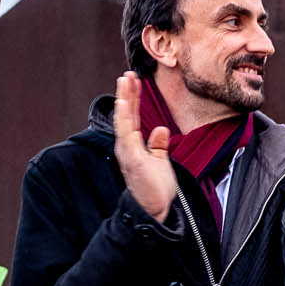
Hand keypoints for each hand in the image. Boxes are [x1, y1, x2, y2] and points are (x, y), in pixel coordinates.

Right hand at [112, 70, 176, 223]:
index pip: (131, 117)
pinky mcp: (132, 159)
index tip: (135, 80)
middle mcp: (126, 147)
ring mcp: (127, 152)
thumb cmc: (155, 190)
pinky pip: (126, 134)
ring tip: (125, 81)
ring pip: (123, 120)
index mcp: (133, 146)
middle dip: (126, 93)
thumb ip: (159, 145)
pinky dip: (124, 117)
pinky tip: (125, 103)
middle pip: (125, 115)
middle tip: (128, 73)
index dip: (133, 98)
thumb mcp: (160, 162)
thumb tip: (161, 129)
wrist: (154, 212)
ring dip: (124, 100)